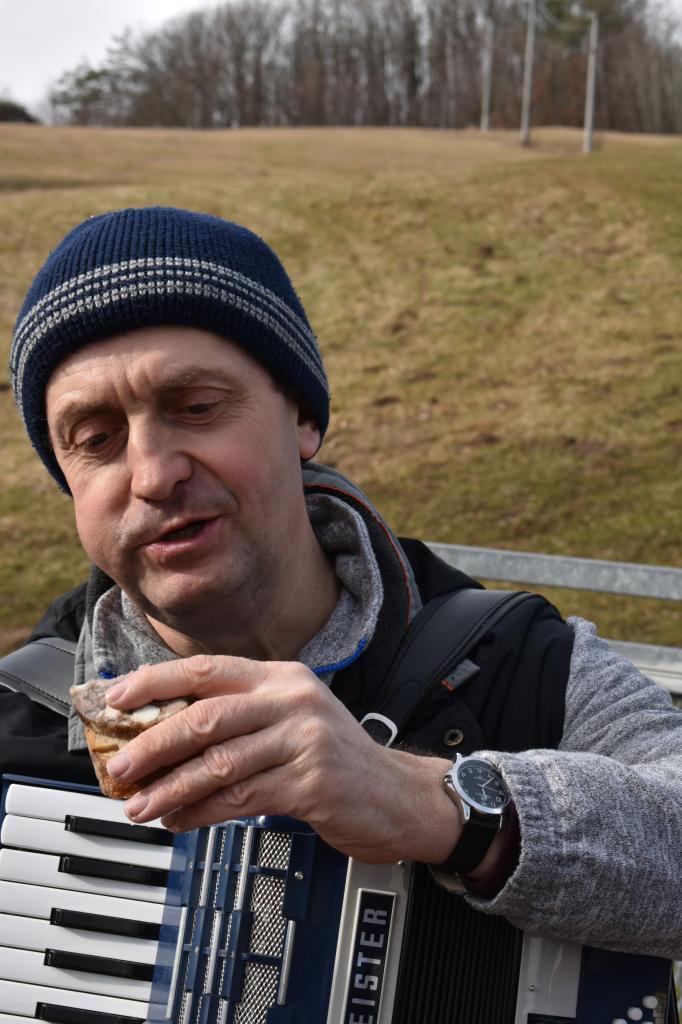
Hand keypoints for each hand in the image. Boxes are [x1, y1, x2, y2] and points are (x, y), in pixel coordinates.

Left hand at [104, 655, 460, 863]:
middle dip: (154, 742)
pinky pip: (240, 799)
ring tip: (140, 804)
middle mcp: (294, 700)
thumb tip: (161, 733)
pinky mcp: (311, 783)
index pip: (207, 670)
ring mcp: (305, 740)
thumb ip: (238, 718)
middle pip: (207, 716)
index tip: (117, 699)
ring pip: (219, 764)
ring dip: (170, 788)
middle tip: (123, 765)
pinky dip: (202, 813)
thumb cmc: (334, 758)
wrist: (397, 795)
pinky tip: (180, 820)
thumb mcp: (290, 720)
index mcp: (282, 676)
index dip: (156, 682)